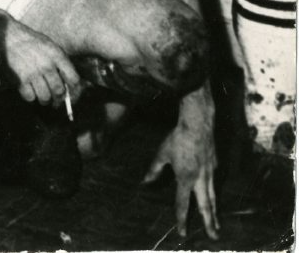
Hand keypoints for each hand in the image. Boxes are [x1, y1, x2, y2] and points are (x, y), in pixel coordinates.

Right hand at [0, 13, 80, 105]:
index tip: (72, 98)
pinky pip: (30, 97)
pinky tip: (29, 90)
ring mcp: (32, 72)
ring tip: (42, 96)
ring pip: (45, 98)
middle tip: (55, 100)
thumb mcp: (49, 45)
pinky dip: (30, 97)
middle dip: (58, 99)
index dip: (76, 93)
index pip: (74, 80)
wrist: (5, 33)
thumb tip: (73, 85)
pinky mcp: (19, 78)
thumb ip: (61, 63)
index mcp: (57, 55)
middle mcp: (46, 64)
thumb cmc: (29, 40)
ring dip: (44, 100)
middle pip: (59, 92)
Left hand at [144, 86, 217, 239]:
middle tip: (213, 237)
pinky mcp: (215, 166)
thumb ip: (154, 170)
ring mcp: (210, 173)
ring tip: (217, 225)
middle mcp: (200, 180)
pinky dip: (215, 193)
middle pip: (205, 206)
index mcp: (185, 178)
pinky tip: (214, 196)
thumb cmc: (177, 139)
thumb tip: (145, 181)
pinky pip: (214, 183)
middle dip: (209, 223)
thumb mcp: (162, 154)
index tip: (182, 233)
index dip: (181, 219)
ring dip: (215, 213)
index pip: (182, 203)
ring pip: (213, 197)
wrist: (198, 125)